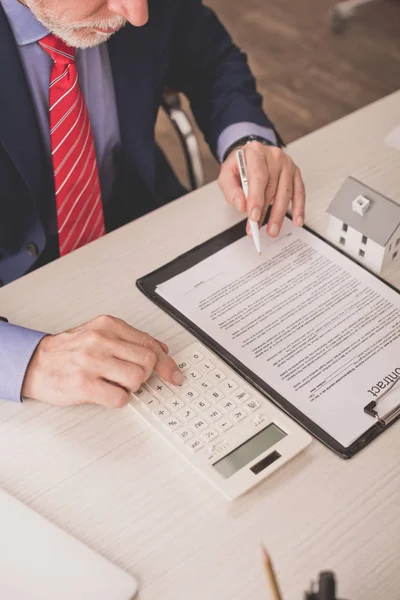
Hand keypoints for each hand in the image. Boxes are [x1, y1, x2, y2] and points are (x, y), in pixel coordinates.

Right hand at [21, 315, 183, 407]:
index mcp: (108, 325)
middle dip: (147, 374)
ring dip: (132, 387)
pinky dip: (120, 399)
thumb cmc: (67, 350)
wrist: (35, 363)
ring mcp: (92, 362)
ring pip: (137, 378)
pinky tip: (108, 394)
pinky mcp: (84, 384)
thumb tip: (161, 351)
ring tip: (117, 384)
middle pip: (148, 360)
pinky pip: (120, 397)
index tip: (174, 373)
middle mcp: (101, 340)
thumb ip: (129, 339)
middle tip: (136, 379)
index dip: (167, 362)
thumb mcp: (98, 333)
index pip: (150, 343)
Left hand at [218, 141, 305, 236]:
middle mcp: (273, 156)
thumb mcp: (227, 175)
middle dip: (264, 212)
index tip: (253, 216)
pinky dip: (298, 208)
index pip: (258, 177)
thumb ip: (231, 190)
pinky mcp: (295, 173)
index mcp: (255, 152)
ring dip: (279, 215)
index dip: (256, 199)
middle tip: (257, 227)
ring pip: (286, 192)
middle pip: (272, 187)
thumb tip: (241, 205)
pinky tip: (297, 220)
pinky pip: (299, 192)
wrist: (251, 155)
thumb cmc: (240, 165)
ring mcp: (287, 164)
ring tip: (272, 230)